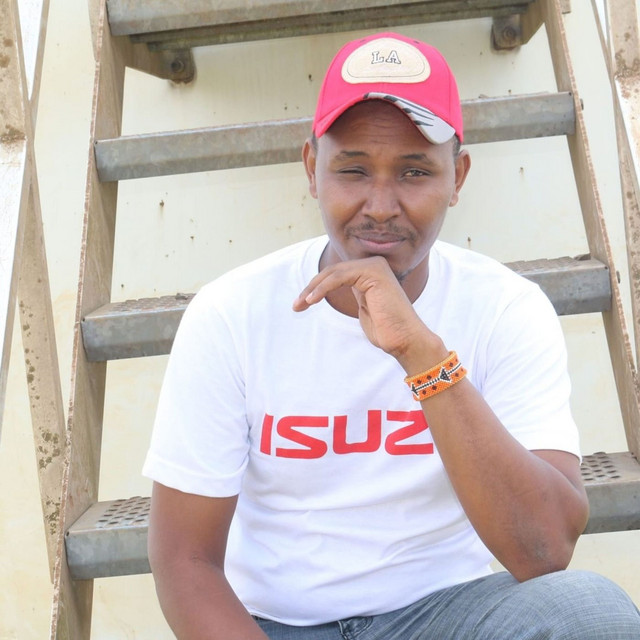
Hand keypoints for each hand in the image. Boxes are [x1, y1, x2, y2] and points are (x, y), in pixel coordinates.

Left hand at [293, 257, 440, 363]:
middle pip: (332, 271)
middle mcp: (374, 265)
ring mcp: (374, 267)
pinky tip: (311, 300)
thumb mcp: (365, 308)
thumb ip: (356, 294)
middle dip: (310, 288)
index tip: (300, 304)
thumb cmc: (387, 330)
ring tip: (300, 305)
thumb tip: (334, 289)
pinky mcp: (373, 273)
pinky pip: (339, 277)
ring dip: (312, 289)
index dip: (315, 287)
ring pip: (333, 273)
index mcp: (371, 272)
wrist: (406, 340)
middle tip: (296, 305)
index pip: (335, 274)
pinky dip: (322, 288)